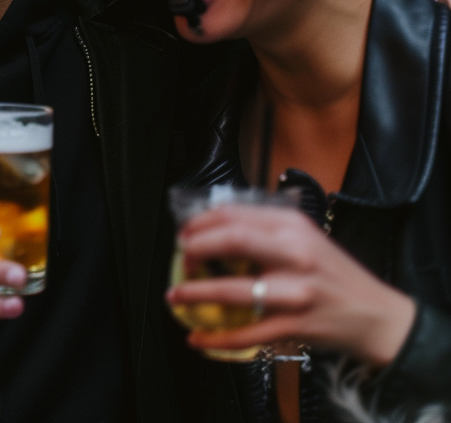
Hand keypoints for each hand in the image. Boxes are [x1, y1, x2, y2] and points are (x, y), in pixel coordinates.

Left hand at [166, 205, 415, 367]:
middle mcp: (293, 255)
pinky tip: (199, 337)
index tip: (185, 232)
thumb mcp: (305, 236)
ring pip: (234, 291)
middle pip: (232, 241)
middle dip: (196, 248)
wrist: (377, 316)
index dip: (201, 222)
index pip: (234, 215)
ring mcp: (294, 293)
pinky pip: (247, 334)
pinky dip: (218, 338)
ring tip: (176, 295)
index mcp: (292, 227)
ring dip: (197, 294)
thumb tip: (216, 226)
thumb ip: (266, 228)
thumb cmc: (335, 274)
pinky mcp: (294, 326)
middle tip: (182, 258)